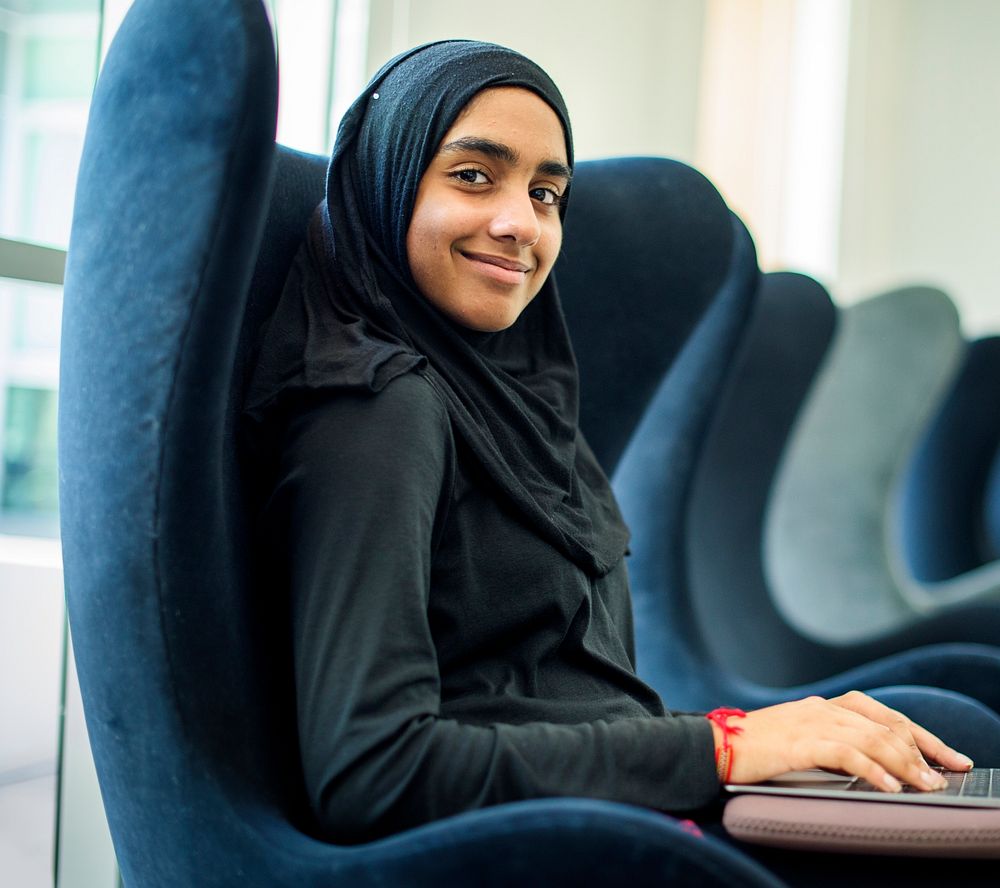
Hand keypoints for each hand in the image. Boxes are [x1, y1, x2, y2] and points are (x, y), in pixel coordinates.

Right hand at [715, 691, 973, 791]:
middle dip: (922, 751)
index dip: (921, 735)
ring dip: (905, 764)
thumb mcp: (799, 738)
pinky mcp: (799, 742)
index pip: (885, 715)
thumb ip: (831, 742)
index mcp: (823, 705)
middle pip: (886, 724)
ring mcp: (810, 722)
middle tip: (942, 777)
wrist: (713, 744)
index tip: (947, 757)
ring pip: (872, 737)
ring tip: (925, 785)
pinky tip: (888, 785)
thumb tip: (874, 766)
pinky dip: (873, 769)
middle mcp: (822, 707)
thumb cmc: (754, 748)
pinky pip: (846, 753)